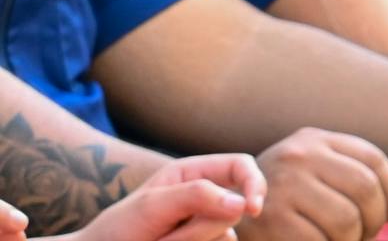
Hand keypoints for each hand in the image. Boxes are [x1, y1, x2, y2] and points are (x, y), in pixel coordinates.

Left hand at [67, 158, 264, 240]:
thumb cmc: (120, 227)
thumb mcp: (154, 205)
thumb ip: (198, 196)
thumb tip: (241, 203)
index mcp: (195, 173)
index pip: (241, 167)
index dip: (254, 183)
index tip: (253, 209)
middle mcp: (205, 196)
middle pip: (233, 208)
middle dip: (201, 229)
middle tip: (165, 238)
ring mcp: (204, 224)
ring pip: (226, 235)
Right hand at [236, 132, 387, 240]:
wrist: (215, 217)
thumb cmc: (277, 202)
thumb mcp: (310, 177)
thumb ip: (351, 180)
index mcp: (314, 140)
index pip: (373, 160)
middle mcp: (299, 155)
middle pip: (365, 188)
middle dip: (375, 220)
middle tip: (368, 236)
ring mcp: (283, 185)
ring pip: (346, 219)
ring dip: (354, 240)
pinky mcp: (270, 219)